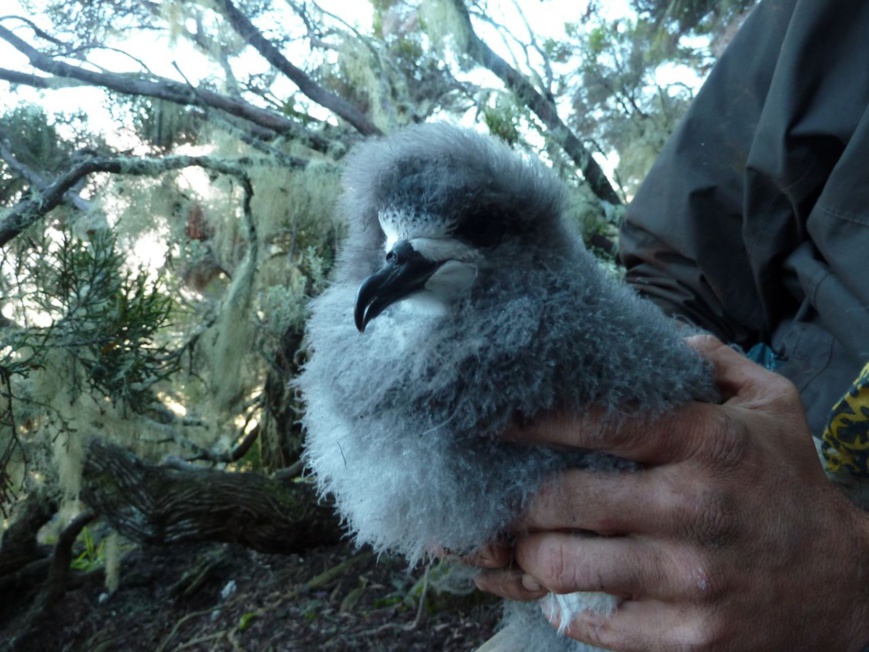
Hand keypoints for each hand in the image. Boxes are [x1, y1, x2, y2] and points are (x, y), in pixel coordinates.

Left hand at [475, 335, 868, 650]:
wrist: (850, 585)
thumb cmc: (791, 485)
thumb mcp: (773, 405)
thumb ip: (714, 361)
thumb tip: (659, 337)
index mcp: (708, 443)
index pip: (600, 422)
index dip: (533, 420)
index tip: (491, 418)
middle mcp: (694, 507)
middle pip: (564, 498)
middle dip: (517, 495)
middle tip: (499, 489)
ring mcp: (691, 579)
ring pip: (566, 565)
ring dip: (530, 553)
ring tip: (525, 540)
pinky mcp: (690, 636)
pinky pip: (596, 624)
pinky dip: (567, 608)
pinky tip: (565, 592)